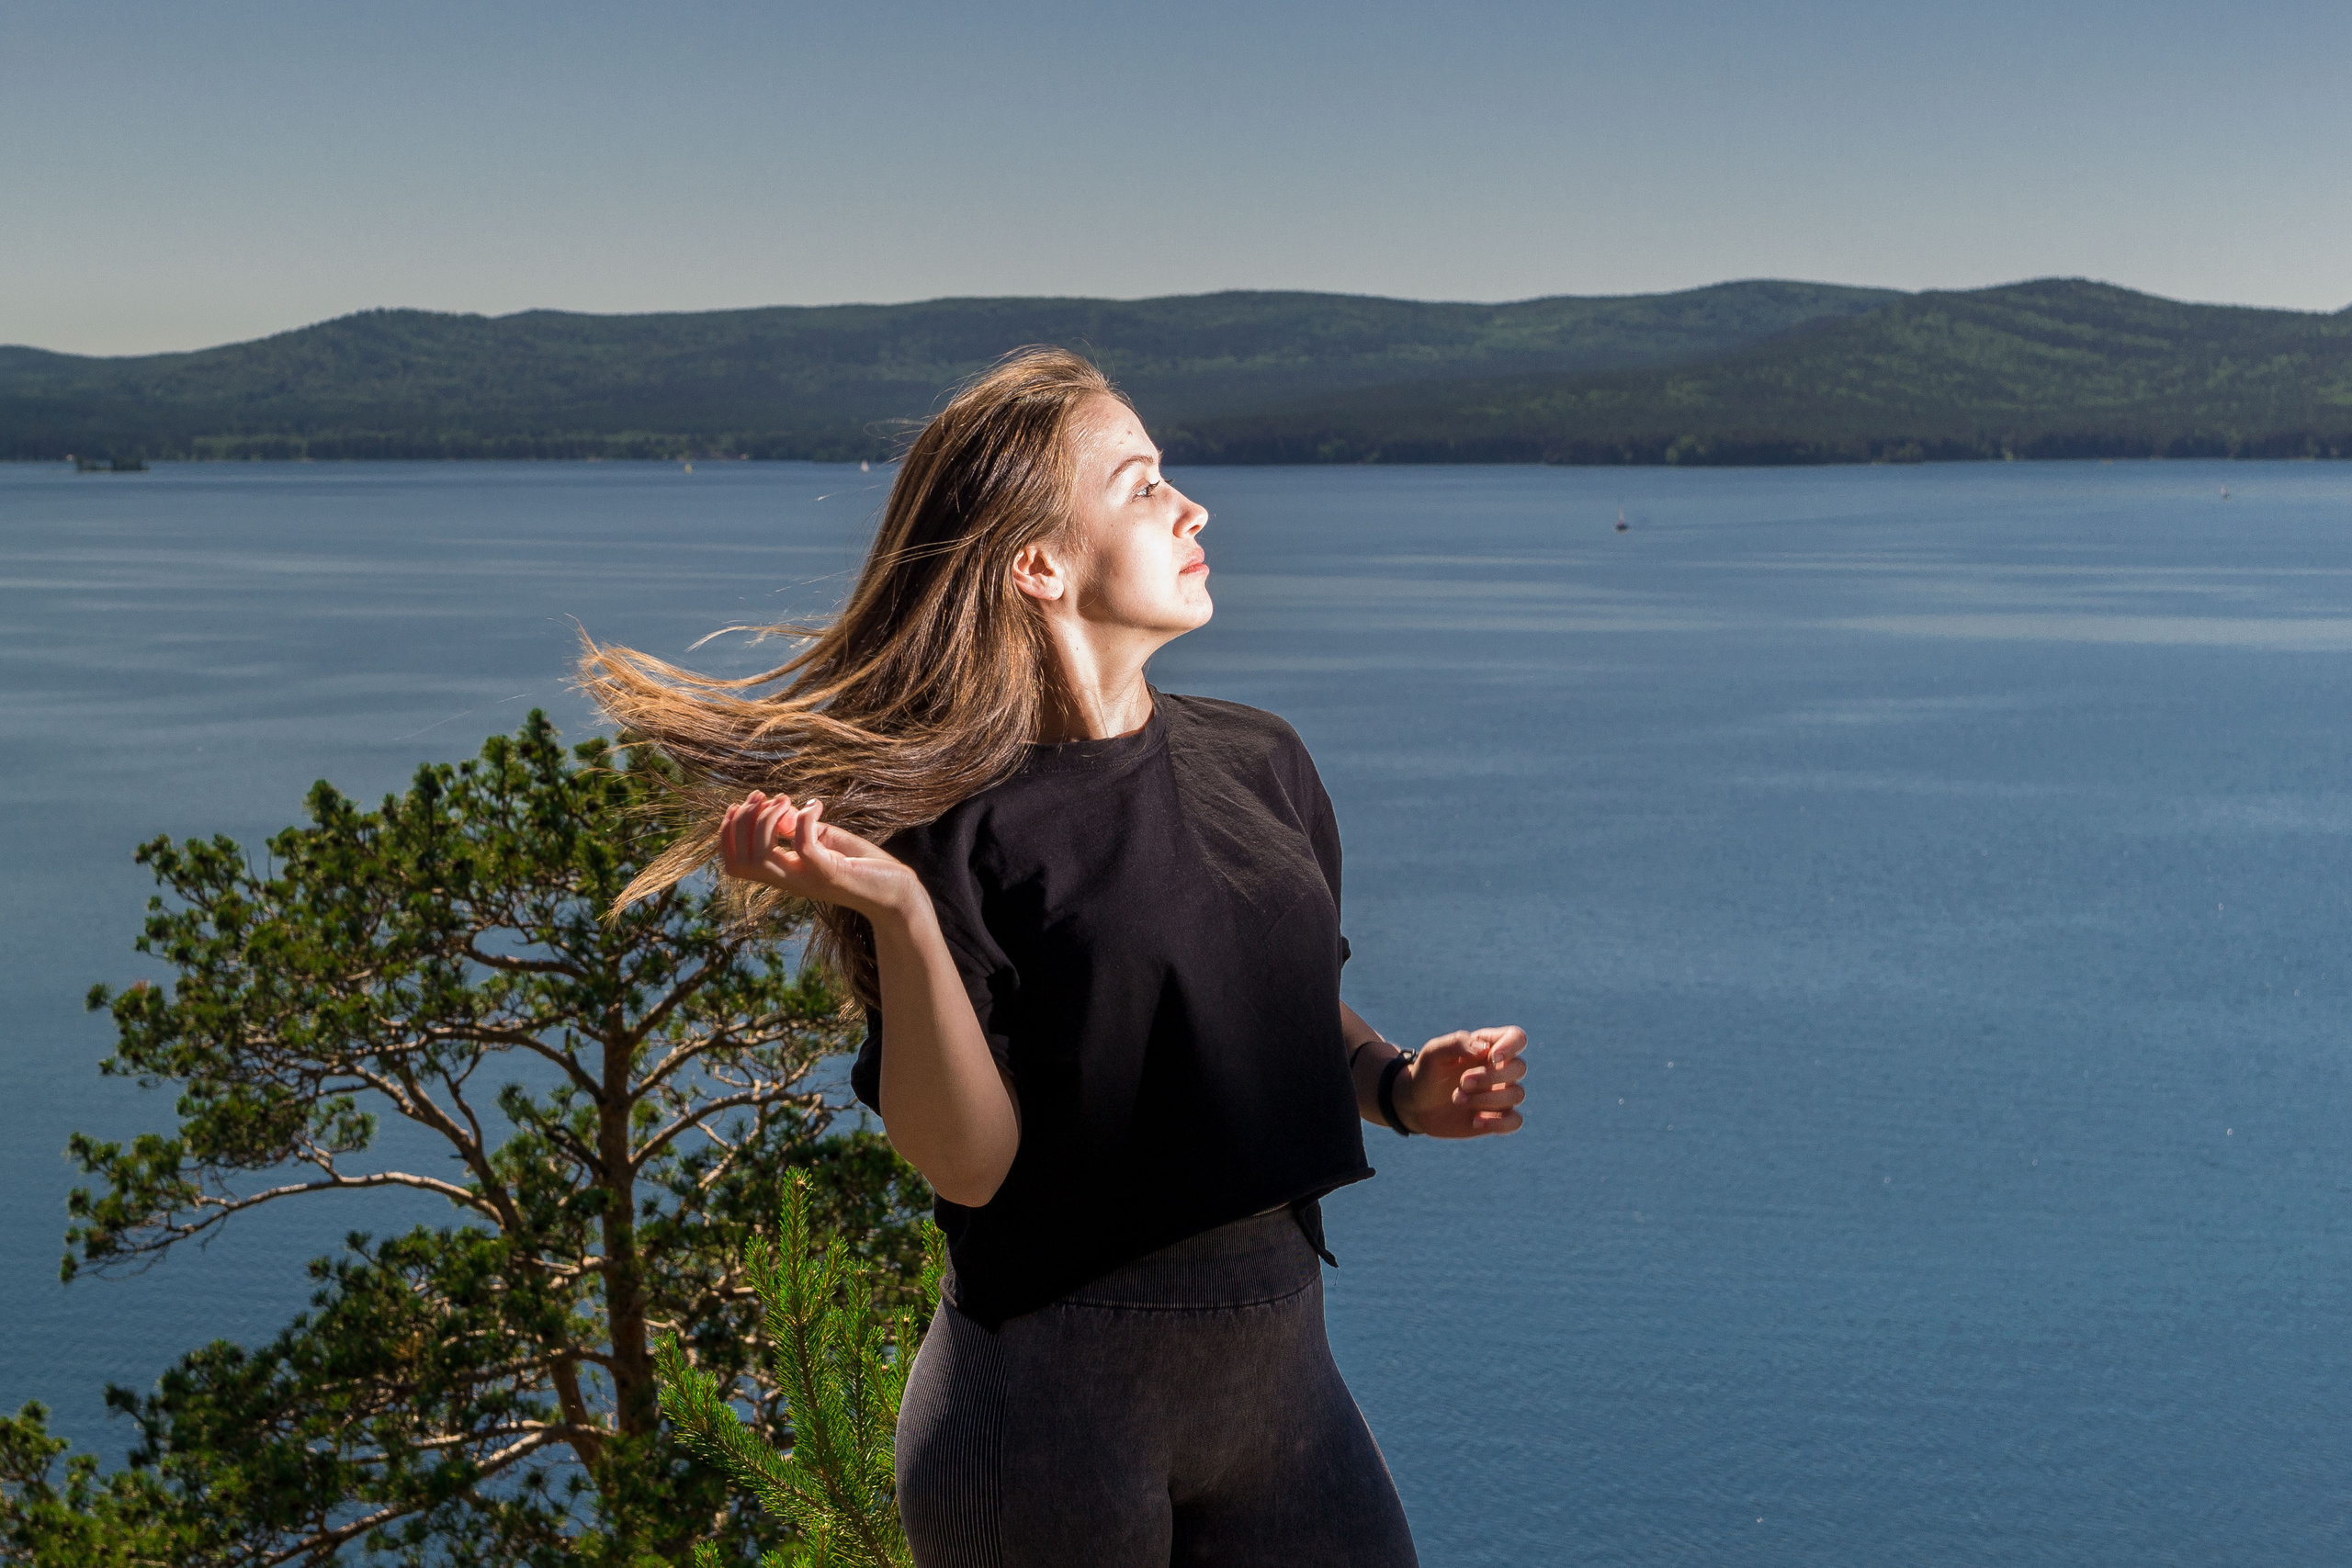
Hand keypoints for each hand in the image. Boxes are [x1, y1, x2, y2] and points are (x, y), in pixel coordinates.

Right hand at [717, 791, 921, 921]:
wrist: (897, 892)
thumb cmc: (863, 865)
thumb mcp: (825, 840)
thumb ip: (800, 827)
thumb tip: (780, 809)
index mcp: (784, 873)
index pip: (734, 863)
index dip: (727, 833)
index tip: (744, 803)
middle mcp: (789, 880)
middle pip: (739, 861)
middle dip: (742, 822)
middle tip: (764, 797)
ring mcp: (807, 879)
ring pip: (759, 858)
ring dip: (766, 821)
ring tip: (786, 801)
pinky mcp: (830, 874)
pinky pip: (803, 847)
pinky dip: (803, 820)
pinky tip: (816, 806)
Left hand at [1395, 1027, 1527, 1137]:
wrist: (1415, 1105)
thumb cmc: (1426, 1073)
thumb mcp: (1434, 1053)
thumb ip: (1458, 1043)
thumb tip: (1485, 1049)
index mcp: (1487, 1047)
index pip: (1516, 1037)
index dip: (1511, 1046)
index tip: (1491, 1058)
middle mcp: (1498, 1069)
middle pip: (1519, 1067)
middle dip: (1490, 1077)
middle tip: (1462, 1083)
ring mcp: (1499, 1094)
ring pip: (1517, 1094)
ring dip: (1487, 1098)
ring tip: (1457, 1099)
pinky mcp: (1496, 1118)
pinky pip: (1515, 1121)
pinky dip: (1499, 1123)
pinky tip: (1475, 1121)